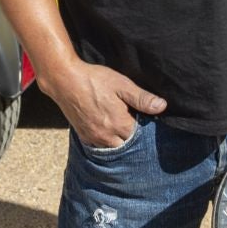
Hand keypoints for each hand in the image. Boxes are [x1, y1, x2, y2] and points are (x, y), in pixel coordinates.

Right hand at [41, 59, 165, 148]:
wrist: (64, 80)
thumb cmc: (94, 80)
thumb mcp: (122, 85)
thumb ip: (142, 98)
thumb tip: (162, 107)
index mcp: (120, 125)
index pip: (140, 136)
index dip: (143, 127)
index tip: (142, 117)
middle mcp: (107, 136)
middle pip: (127, 145)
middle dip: (131, 137)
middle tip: (131, 121)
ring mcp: (94, 138)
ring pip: (113, 148)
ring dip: (118, 141)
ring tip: (119, 126)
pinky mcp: (83, 136)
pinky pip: (98, 146)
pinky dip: (105, 142)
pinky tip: (106, 131)